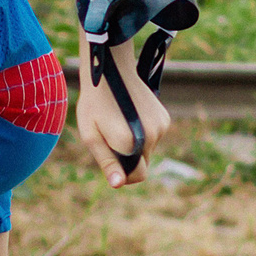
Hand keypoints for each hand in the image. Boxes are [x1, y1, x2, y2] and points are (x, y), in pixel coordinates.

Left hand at [73, 59, 169, 188]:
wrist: (111, 70)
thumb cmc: (95, 104)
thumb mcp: (91, 135)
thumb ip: (107, 161)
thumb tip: (119, 184)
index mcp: (131, 143)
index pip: (137, 175)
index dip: (124, 175)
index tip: (111, 161)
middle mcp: (152, 136)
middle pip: (143, 163)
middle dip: (128, 159)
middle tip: (110, 138)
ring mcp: (161, 126)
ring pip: (149, 150)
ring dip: (136, 145)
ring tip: (119, 123)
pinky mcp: (164, 118)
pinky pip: (154, 137)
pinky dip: (143, 133)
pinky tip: (130, 116)